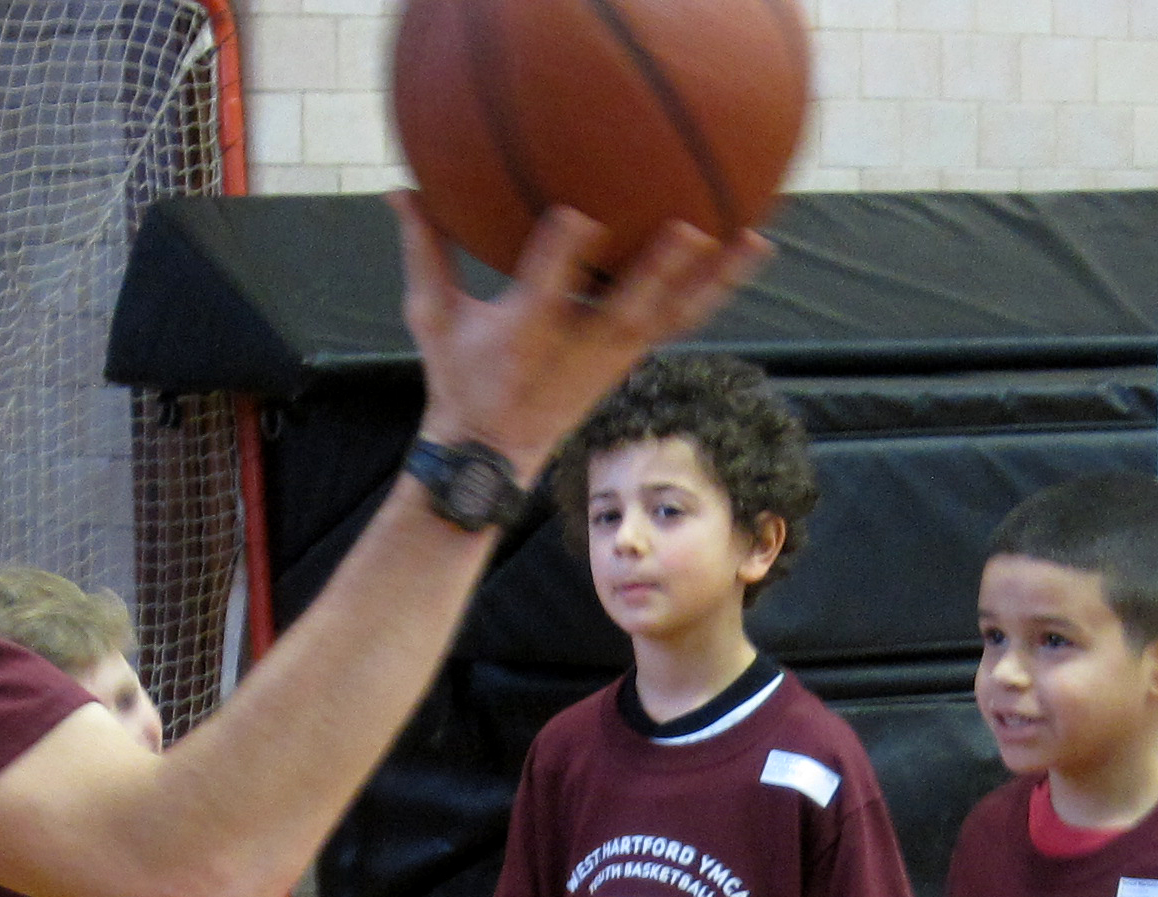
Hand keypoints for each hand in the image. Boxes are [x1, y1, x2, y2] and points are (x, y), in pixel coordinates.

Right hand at [390, 191, 771, 478]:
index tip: (578, 216)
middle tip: (689, 231)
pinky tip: (747, 249)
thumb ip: (424, 248)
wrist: (493, 450)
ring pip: (672, 314)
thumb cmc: (458, 375)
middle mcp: (579, 343)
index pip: (544, 287)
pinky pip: (682, 317)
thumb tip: (401, 186)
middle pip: (626, 307)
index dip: (562, 253)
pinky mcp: (634, 356)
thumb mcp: (431, 315)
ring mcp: (614, 353)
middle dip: (656, 273)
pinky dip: (714, 286)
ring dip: (714, 279)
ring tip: (756, 239)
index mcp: (526, 331)